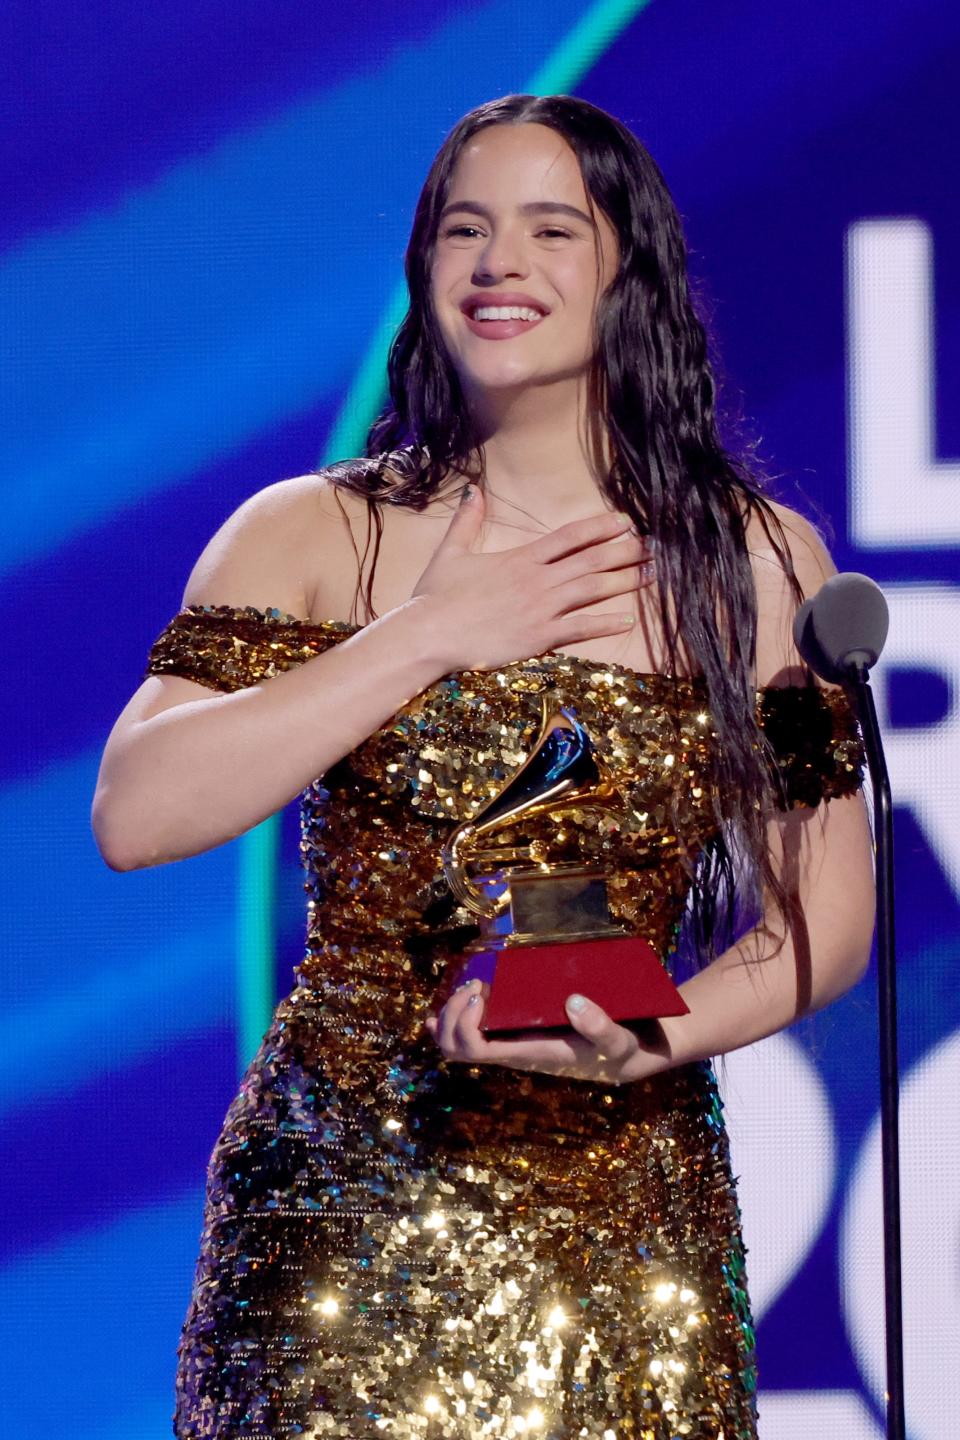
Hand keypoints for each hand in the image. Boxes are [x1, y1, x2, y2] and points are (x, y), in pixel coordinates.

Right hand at [410, 485, 655, 673]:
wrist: (429, 634)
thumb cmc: (436, 597)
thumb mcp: (451, 553)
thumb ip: (468, 521)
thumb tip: (473, 490)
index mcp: (521, 558)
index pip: (570, 536)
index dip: (601, 527)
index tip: (625, 521)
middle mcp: (537, 579)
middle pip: (591, 560)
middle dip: (626, 552)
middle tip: (654, 547)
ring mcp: (541, 609)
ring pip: (593, 590)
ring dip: (625, 581)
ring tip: (651, 575)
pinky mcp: (539, 637)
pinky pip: (580, 629)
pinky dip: (605, 624)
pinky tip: (628, 620)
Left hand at [423, 979, 665, 1086]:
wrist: (634, 1055)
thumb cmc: (623, 1048)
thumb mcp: (620, 1040)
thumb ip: (600, 1026)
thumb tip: (572, 1003)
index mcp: (530, 1054)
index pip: (476, 1050)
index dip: (465, 1023)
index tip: (481, 994)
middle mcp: (515, 1052)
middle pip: (457, 1047)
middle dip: (452, 1015)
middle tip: (476, 985)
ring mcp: (514, 1044)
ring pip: (459, 1042)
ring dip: (454, 1013)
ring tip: (475, 986)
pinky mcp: (520, 1034)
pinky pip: (475, 1033)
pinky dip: (458, 1018)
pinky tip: (455, 1003)